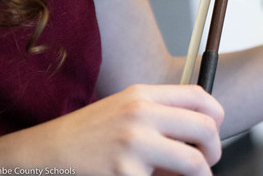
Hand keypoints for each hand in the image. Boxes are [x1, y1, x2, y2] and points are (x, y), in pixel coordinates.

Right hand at [33, 85, 222, 174]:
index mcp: (143, 95)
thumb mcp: (125, 113)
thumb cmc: (88, 136)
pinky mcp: (126, 173)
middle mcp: (141, 114)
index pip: (200, 98)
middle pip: (205, 129)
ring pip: (193, 163)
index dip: (217, 118)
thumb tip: (201, 140)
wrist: (45, 154)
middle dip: (214, 152)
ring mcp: (134, 144)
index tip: (214, 135)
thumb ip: (161, 119)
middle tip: (208, 164)